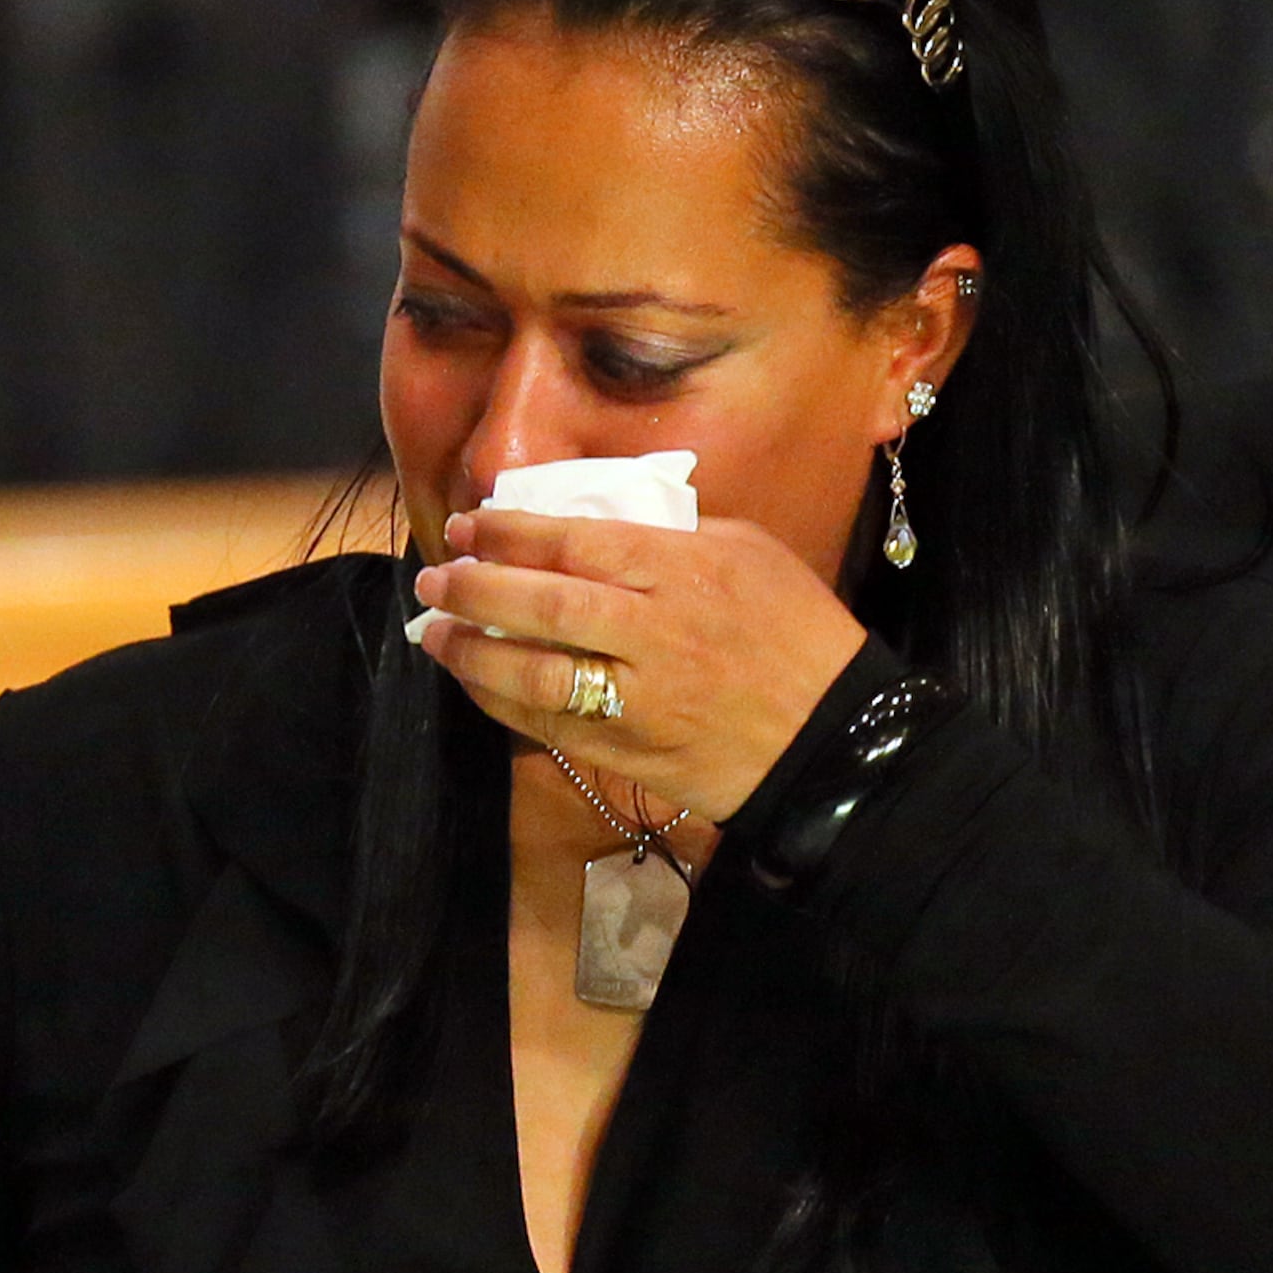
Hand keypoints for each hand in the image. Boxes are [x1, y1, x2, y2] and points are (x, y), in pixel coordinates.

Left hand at [407, 508, 863, 822]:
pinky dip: (501, 703)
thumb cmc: (798, 634)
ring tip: (437, 632)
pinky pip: (547, 726)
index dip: (509, 534)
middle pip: (542, 606)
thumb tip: (593, 520)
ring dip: (472, 652)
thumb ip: (672, 534)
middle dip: (475, 589)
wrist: (836, 738)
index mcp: (685, 571)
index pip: (575, 543)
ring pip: (533, 674)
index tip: (469, 526)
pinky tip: (477, 681)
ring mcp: (639, 699)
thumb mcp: (750, 554)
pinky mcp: (629, 752)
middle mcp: (655, 633)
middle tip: (437, 578)